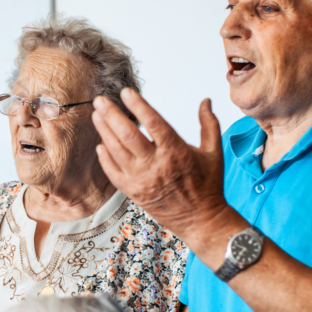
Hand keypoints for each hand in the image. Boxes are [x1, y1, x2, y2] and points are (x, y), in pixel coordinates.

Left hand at [92, 89, 227, 239]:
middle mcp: (156, 165)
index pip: (153, 122)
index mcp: (176, 151)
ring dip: (104, 131)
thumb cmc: (209, 185)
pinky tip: (101, 145)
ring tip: (97, 116)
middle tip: (100, 100)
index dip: (138, 105)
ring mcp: (142, 180)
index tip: (125, 92)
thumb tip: (205, 100)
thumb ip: (208, 124)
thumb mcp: (214, 152)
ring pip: (116, 151)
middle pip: (127, 134)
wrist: (201, 220)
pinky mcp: (133, 193)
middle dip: (111, 114)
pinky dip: (105, 158)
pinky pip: (113, 173)